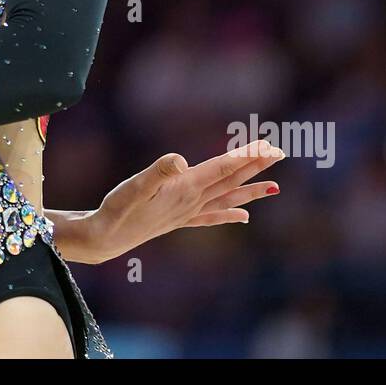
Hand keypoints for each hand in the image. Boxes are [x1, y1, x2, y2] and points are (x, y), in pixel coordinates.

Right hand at [83, 140, 285, 262]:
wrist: (106, 238)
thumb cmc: (118, 209)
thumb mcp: (135, 186)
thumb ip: (158, 171)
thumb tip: (181, 161)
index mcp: (186, 189)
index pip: (222, 168)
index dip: (246, 156)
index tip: (268, 146)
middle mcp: (192, 201)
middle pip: (230, 180)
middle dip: (255, 166)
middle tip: (279, 153)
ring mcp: (187, 213)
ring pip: (227, 199)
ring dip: (251, 191)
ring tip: (275, 187)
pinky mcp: (179, 220)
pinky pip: (213, 217)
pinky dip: (230, 215)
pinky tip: (244, 217)